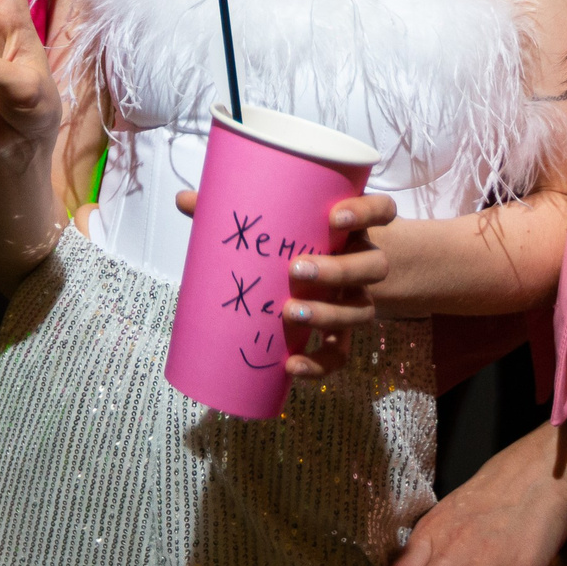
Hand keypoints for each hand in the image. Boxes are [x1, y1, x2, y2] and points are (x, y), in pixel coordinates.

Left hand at [174, 188, 395, 378]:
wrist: (329, 277)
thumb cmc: (300, 240)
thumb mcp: (282, 221)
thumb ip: (239, 209)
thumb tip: (184, 199)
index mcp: (354, 226)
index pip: (382, 210)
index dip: (365, 212)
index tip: (335, 216)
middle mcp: (364, 260)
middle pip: (373, 265)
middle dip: (337, 269)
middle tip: (296, 269)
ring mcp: (359, 298)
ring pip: (361, 310)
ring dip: (329, 315)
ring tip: (290, 313)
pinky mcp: (347, 333)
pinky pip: (343, 354)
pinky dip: (320, 364)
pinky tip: (291, 366)